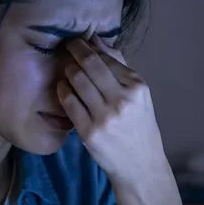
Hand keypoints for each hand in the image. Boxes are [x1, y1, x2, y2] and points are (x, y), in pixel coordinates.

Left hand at [58, 36, 167, 184]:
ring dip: (68, 71)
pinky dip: (63, 91)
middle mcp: (122, 99)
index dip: (88, 46)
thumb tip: (96, 40)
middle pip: (89, 65)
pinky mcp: (89, 132)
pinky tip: (63, 89)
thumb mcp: (138, 95)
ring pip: (77, 81)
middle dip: (74, 51)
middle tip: (67, 47)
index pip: (107, 58)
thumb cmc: (138, 125)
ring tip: (67, 70)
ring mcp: (105, 117)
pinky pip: (69, 103)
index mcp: (137, 87)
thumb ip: (119, 66)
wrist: (140, 165)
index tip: (77, 41)